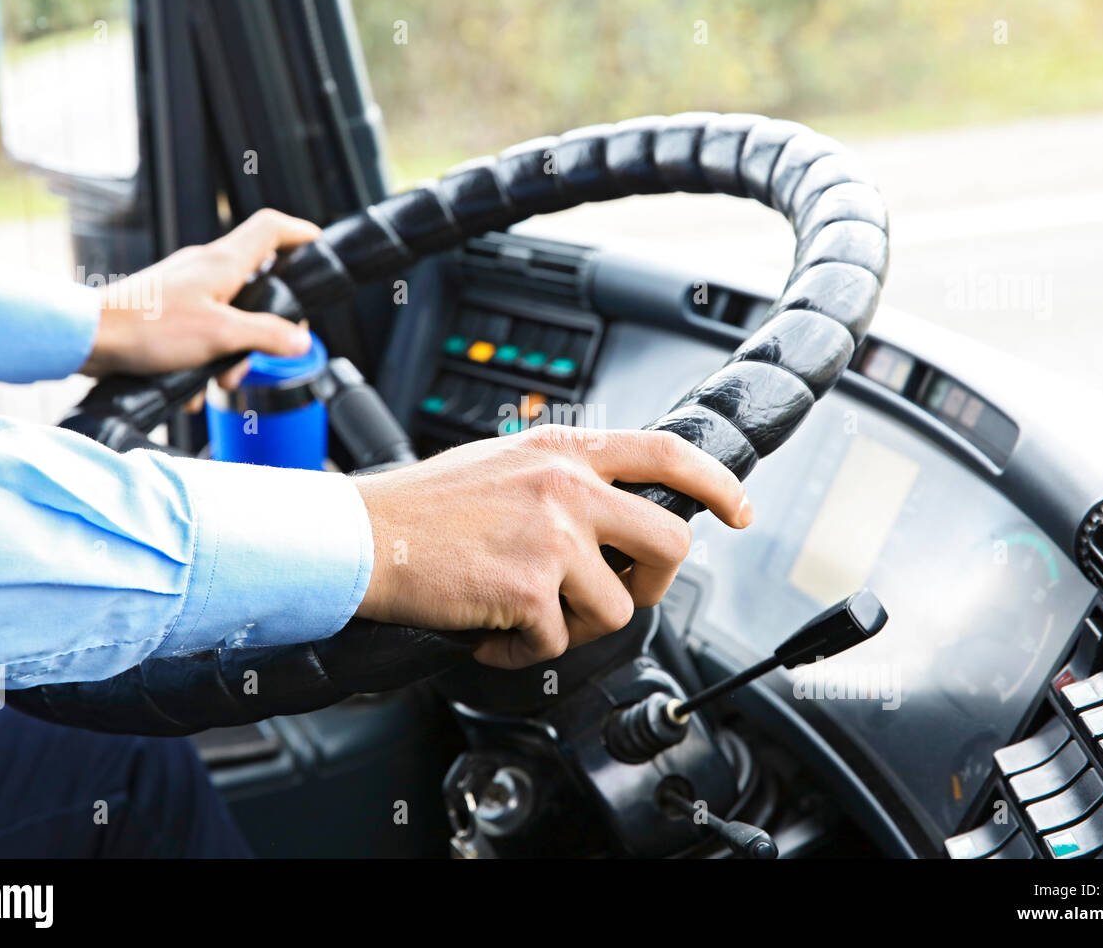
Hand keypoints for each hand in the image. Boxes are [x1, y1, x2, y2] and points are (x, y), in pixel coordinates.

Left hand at [81, 208, 321, 383]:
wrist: (89, 336)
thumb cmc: (148, 328)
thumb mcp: (221, 336)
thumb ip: (266, 335)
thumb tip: (300, 341)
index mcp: (223, 262)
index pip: (273, 229)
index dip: (301, 234)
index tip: (319, 248)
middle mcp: (205, 268)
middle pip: (258, 282)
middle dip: (267, 324)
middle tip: (268, 350)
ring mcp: (185, 287)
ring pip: (230, 314)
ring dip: (232, 350)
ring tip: (219, 378)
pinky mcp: (168, 307)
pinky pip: (202, 330)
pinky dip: (204, 357)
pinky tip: (192, 383)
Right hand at [352, 424, 752, 668]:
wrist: (363, 536)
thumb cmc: (424, 505)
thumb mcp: (506, 462)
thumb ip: (565, 477)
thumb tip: (615, 508)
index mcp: (564, 451)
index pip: (668, 454)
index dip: (716, 482)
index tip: (739, 507)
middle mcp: (567, 488)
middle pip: (670, 542)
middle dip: (655, 580)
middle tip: (619, 590)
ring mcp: (552, 539)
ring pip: (618, 607)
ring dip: (576, 625)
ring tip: (527, 614)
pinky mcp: (528, 591)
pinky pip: (556, 644)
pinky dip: (523, 652)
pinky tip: (491, 632)